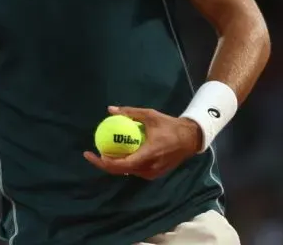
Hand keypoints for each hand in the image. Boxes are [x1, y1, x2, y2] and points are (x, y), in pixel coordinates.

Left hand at [83, 106, 202, 179]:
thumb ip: (130, 112)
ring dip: (114, 164)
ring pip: (128, 171)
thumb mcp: (150, 115)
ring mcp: (152, 173)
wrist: (191, 138)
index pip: (122, 164)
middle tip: (91, 153)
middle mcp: (149, 168)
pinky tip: (117, 154)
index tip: (93, 153)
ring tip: (103, 152)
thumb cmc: (170, 126)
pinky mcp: (154, 174)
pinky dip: (125, 164)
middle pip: (121, 170)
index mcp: (148, 155)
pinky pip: (135, 170)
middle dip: (104, 164)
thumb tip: (110, 109)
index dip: (105, 162)